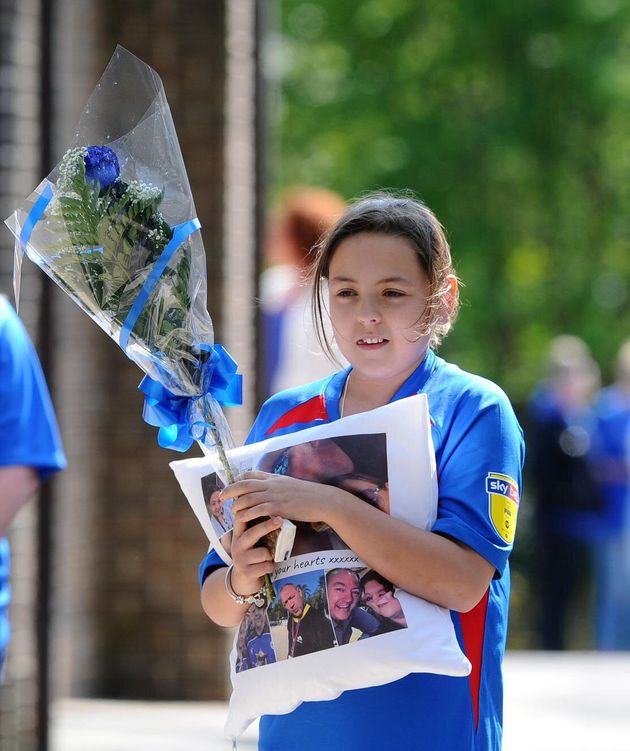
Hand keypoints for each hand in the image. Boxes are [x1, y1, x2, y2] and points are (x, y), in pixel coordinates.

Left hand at [224, 470, 342, 528]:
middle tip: (221, 497)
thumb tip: (270, 490)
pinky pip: (258, 509)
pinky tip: (242, 519)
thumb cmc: (309, 495)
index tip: (231, 487)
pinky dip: (248, 514)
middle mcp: (272, 484)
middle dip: (230, 490)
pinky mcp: (279, 507)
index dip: (238, 480)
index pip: (250, 474)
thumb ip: (279, 487)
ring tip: (231, 512)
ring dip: (237, 505)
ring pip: (248, 497)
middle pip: (244, 484)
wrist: (323, 500)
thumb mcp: (291, 486)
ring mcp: (275, 495)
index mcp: (274, 478)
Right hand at [228, 488, 281, 596]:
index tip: (266, 500)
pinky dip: (270, 567)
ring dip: (270, 555)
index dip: (252, 508)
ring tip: (269, 557)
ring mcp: (240, 559)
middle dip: (267, 526)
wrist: (243, 580)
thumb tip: (270, 501)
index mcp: (239, 533)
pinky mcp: (246, 572)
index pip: (242, 517)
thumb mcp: (249, 538)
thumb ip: (254, 523)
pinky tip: (267, 567)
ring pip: (263, 552)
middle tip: (280, 519)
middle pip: (253, 533)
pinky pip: (266, 566)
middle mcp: (237, 544)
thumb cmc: (252, 553)